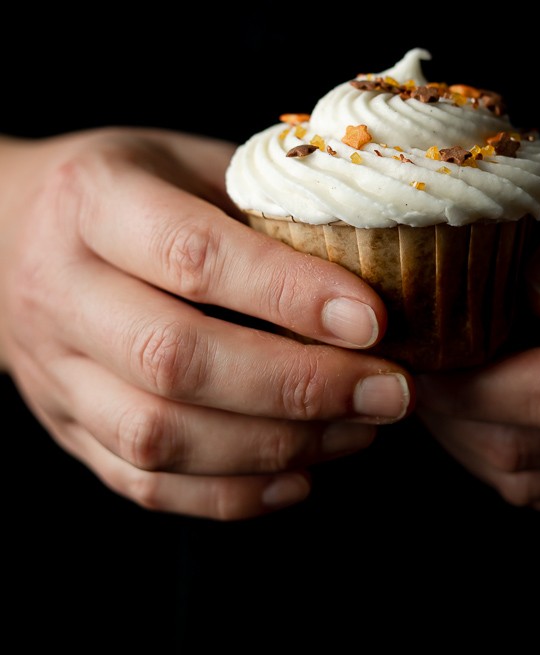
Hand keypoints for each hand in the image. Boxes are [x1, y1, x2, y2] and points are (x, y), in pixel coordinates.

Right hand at [0, 129, 411, 518]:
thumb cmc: (125, 187)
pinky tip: (299, 475)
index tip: (374, 320)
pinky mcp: (64, 427)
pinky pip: (142, 484)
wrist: (4, 229)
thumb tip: (374, 252)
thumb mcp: (185, 160)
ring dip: (274, 446)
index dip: (289, 295)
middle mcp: (61, 288)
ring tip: (359, 431)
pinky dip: (228, 494)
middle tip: (387, 391)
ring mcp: (53, 369)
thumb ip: (262, 203)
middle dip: (297, 386)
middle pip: (175, 360)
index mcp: (94, 200)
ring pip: (158, 437)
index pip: (193, 257)